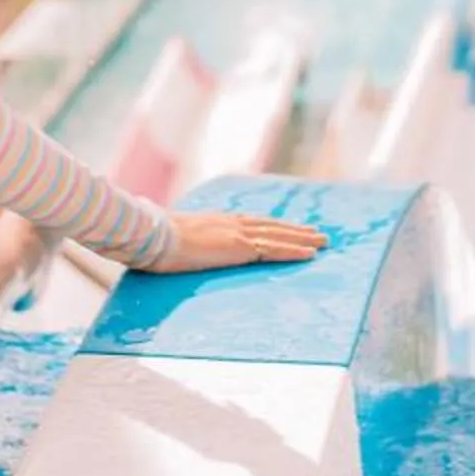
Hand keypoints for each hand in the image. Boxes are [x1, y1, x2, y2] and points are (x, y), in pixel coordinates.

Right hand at [138, 211, 329, 274]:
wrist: (152, 235)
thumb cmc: (154, 241)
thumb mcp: (172, 241)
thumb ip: (181, 244)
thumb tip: (170, 250)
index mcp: (216, 221)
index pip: (252, 223)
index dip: (272, 226)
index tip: (287, 227)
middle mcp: (231, 223)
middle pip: (271, 226)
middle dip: (295, 230)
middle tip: (317, 233)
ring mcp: (237, 234)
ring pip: (279, 235)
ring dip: (303, 238)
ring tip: (322, 241)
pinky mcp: (240, 248)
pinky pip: (274, 250)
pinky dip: (295, 251)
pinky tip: (310, 254)